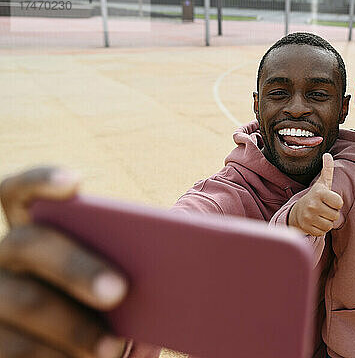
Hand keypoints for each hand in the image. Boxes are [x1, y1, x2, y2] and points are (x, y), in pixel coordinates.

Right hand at [0, 167, 128, 357]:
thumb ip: (123, 255)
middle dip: (75, 266)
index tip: (76, 182)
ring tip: (113, 347)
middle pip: (27, 244)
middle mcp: (4, 256)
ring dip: (72, 325)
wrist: (83, 348)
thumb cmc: (105, 300)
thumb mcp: (112, 273)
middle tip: (119, 291)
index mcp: (32, 228)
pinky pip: (13, 349)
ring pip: (23, 301)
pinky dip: (54, 356)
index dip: (41, 181)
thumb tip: (170, 252)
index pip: (19, 191)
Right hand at [289, 154, 342, 236]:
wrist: (297, 211)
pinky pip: (322, 233)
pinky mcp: (307, 228)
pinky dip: (320, 229)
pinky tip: (315, 222)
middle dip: (331, 213)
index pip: (339, 203)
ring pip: (329, 225)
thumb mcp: (322, 183)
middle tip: (323, 209)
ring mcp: (309, 217)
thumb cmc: (315, 196)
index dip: (336, 203)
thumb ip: (327, 169)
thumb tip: (327, 154)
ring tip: (320, 216)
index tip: (329, 200)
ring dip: (327, 222)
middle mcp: (313, 205)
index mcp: (319, 193)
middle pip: (335, 216)